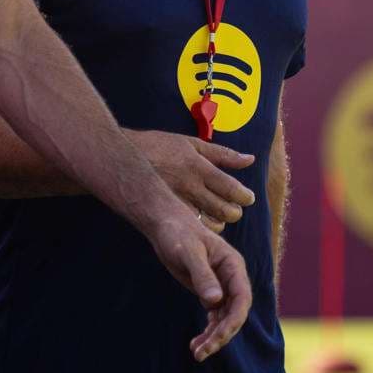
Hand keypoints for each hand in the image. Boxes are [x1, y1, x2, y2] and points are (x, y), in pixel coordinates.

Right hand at [127, 130, 255, 232]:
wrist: (122, 158)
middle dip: (235, 212)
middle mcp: (189, 187)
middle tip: (234, 208)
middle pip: (224, 210)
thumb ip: (222, 153)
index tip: (247, 198)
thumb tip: (250, 160)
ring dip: (220, 223)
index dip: (244, 197)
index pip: (230, 188)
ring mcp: (177, 203)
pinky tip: (201, 223)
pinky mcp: (166, 214)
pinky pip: (191, 229)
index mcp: (198, 166)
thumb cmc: (158, 147)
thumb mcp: (191, 143)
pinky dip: (201, 230)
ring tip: (218, 216)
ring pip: (209, 225)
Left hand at [141, 205, 252, 361]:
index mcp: (233, 265)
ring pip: (225, 318)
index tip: (218, 337)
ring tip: (196, 353)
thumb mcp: (187, 252)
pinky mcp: (209, 291)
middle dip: (221, 335)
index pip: (242, 298)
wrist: (165, 224)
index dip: (233, 320)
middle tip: (201, 352)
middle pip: (234, 313)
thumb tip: (215, 301)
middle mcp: (232, 278)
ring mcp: (222, 286)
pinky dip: (208, 331)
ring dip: (214, 337)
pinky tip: (196, 344)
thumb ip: (202, 275)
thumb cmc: (177, 233)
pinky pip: (214, 316)